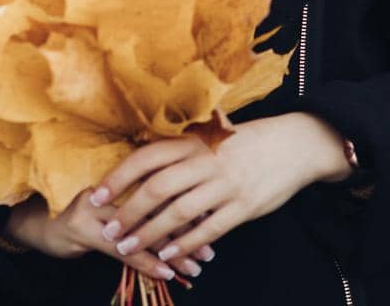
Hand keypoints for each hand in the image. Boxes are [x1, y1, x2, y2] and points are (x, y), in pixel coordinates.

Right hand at [1, 187, 210, 282]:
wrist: (34, 218)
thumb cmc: (79, 206)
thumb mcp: (111, 195)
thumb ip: (140, 191)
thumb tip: (185, 200)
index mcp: (120, 168)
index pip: (162, 183)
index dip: (189, 202)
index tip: (214, 217)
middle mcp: (109, 182)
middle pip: (158, 205)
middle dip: (187, 229)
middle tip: (211, 246)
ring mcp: (94, 205)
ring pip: (143, 228)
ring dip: (172, 250)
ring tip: (197, 264)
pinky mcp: (82, 228)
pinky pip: (122, 249)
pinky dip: (146, 262)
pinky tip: (166, 271)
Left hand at [87, 113, 345, 264]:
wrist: (293, 145)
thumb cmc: (245, 141)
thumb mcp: (211, 135)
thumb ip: (181, 149)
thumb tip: (141, 163)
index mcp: (192, 140)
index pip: (145, 158)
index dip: (118, 178)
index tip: (96, 196)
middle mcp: (205, 161)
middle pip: (156, 189)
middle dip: (128, 212)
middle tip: (109, 231)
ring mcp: (225, 184)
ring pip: (178, 213)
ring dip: (149, 233)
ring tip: (128, 248)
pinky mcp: (243, 206)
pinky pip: (208, 229)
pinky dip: (184, 243)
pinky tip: (168, 254)